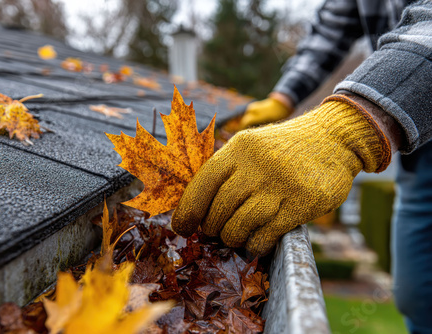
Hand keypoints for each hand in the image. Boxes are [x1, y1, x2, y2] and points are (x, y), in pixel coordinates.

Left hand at [172, 95, 390, 255]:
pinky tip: (258, 239)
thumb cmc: (284, 149)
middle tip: (216, 231)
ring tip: (236, 235)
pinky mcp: (302, 203)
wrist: (334, 138)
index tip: (181, 227)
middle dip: (212, 227)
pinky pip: (265, 235)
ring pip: (238, 226)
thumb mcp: (252, 146)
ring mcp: (280, 184)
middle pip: (218, 209)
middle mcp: (256, 165)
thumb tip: (197, 208)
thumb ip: (227, 171)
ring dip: (232, 238)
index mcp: (239, 148)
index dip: (187, 210)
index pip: (202, 184)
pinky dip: (255, 244)